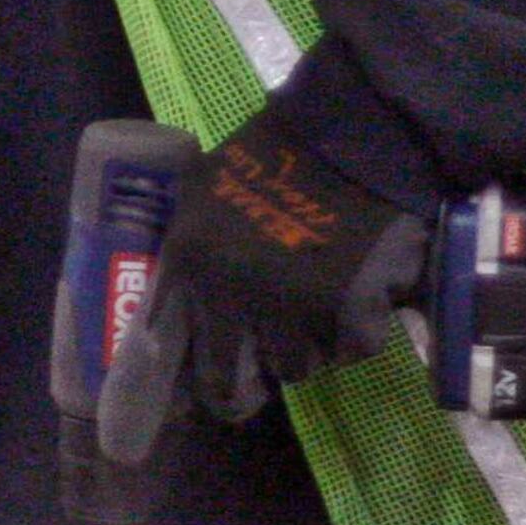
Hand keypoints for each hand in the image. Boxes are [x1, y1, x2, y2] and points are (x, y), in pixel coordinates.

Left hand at [99, 106, 425, 464]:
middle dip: (244, 386)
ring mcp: (291, 312)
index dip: (180, 380)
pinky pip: (350, 351)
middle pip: (227, 384)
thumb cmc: (275, 153)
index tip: (193, 391)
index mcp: (189, 263)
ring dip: (307, 347)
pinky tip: (360, 291)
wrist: (355, 132)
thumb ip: (190, 242)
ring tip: (320, 305)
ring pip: (296, 367)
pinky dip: (357, 331)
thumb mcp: (205, 187)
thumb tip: (178, 293)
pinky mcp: (349, 318)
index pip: (165, 352)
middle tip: (262, 373)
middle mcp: (232, 297)